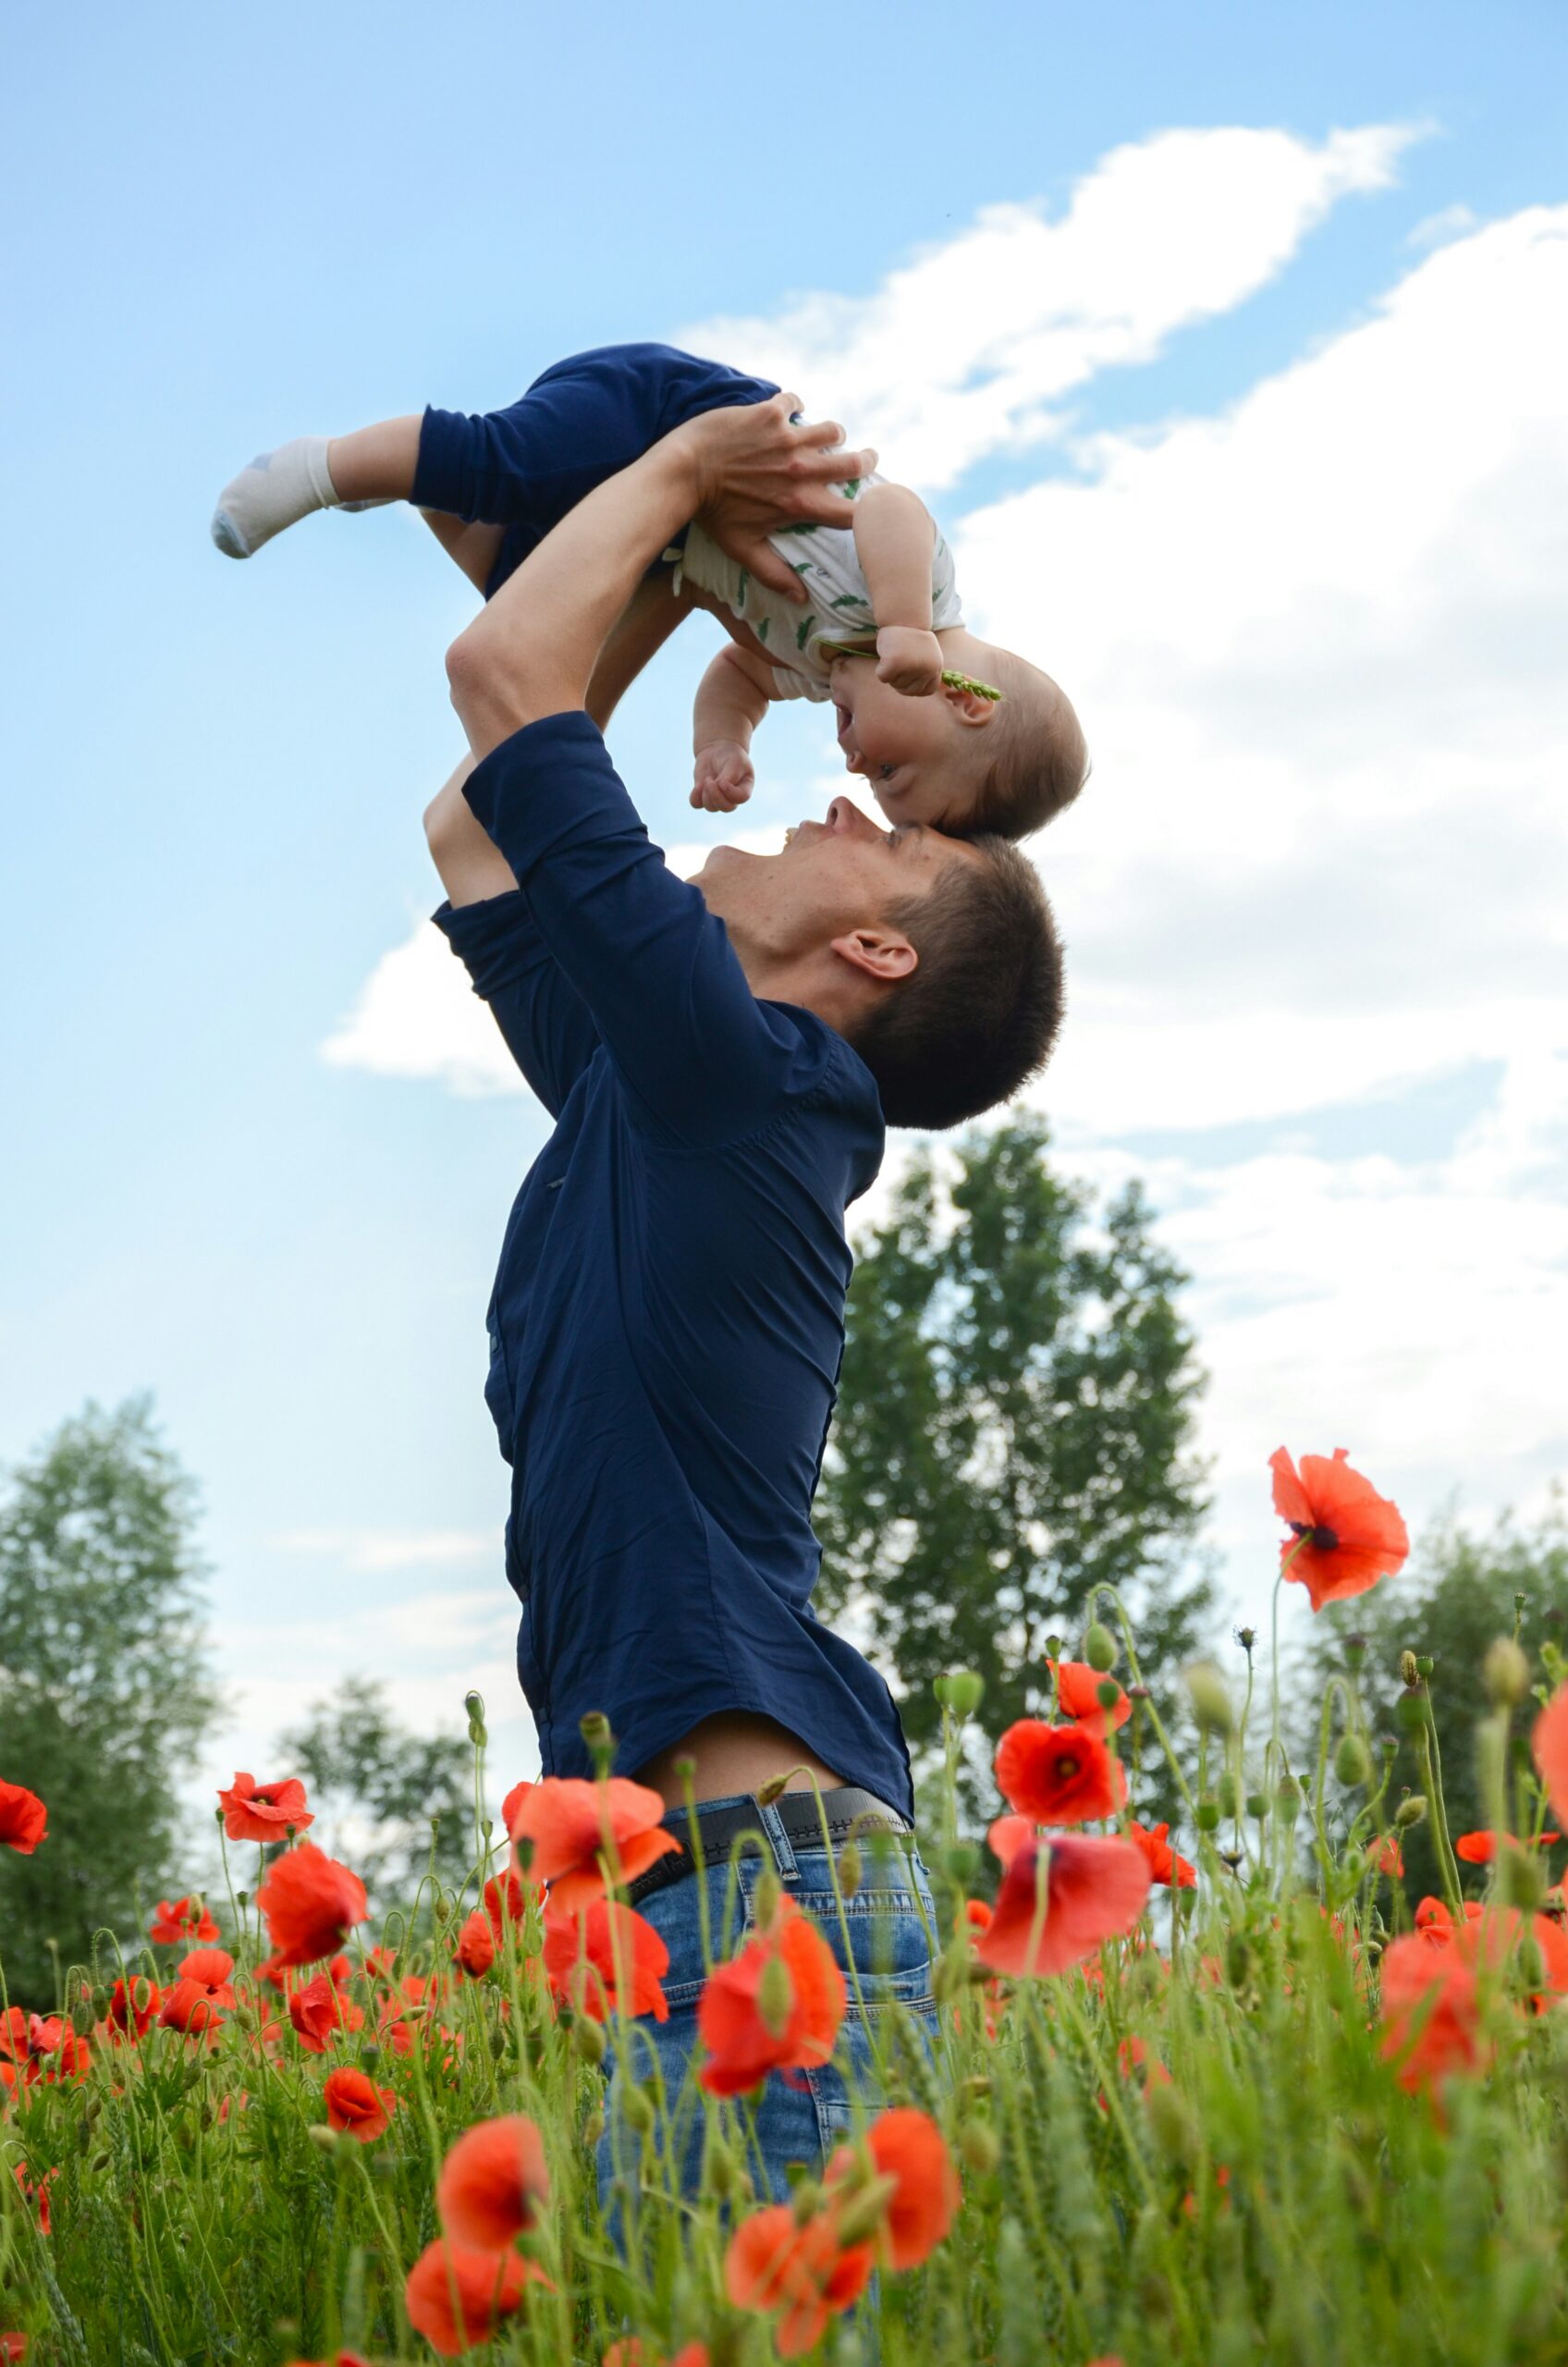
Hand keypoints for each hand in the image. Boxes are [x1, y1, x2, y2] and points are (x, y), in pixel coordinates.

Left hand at [676, 393, 875, 603]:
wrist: (683, 472)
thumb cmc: (712, 515)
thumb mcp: (743, 549)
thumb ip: (774, 574)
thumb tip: (801, 599)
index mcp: (801, 504)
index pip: (852, 512)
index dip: (868, 511)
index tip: (871, 507)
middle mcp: (802, 469)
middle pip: (855, 464)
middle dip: (865, 462)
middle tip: (865, 460)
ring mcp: (788, 438)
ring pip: (832, 431)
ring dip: (833, 435)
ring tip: (828, 437)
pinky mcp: (770, 413)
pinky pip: (794, 403)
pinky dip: (793, 407)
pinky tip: (787, 413)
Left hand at [690, 740, 755, 811]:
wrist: (718, 749)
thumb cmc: (731, 755)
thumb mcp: (734, 761)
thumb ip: (729, 776)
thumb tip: (719, 787)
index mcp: (744, 788)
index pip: (741, 798)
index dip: (731, 793)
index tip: (722, 782)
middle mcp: (732, 797)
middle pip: (726, 808)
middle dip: (716, 796)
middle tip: (710, 781)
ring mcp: (718, 798)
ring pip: (711, 807)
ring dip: (706, 795)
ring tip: (707, 779)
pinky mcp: (704, 795)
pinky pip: (697, 804)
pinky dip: (695, 797)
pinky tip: (698, 786)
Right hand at [876, 624, 943, 696]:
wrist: (902, 615)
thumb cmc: (911, 635)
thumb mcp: (926, 655)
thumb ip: (924, 672)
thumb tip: (915, 692)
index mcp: (937, 667)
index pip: (927, 691)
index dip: (916, 685)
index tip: (910, 671)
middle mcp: (928, 669)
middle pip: (908, 691)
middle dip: (900, 679)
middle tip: (900, 659)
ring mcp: (912, 666)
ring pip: (895, 684)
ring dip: (891, 673)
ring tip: (895, 653)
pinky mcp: (895, 663)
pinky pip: (883, 677)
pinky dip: (880, 669)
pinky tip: (887, 654)